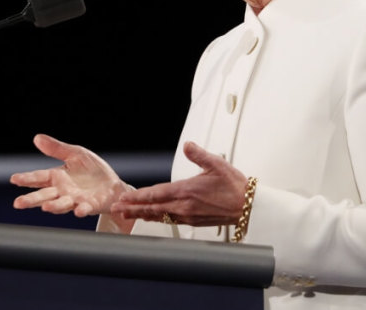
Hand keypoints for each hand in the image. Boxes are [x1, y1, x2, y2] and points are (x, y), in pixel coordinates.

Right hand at [10, 134, 132, 217]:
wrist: (113, 185)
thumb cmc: (92, 170)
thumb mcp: (75, 154)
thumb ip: (56, 149)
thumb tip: (36, 137)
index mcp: (57, 177)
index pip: (39, 177)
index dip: (26, 178)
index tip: (14, 179)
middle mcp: (63, 191)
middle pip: (44, 195)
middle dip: (31, 199)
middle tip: (18, 203)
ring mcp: (75, 200)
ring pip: (61, 204)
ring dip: (54, 206)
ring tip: (45, 207)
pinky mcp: (90, 205)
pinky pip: (84, 208)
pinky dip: (81, 210)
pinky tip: (77, 211)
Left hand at [110, 141, 246, 226]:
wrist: (248, 206)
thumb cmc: (235, 187)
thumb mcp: (217, 164)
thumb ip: (199, 154)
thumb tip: (188, 145)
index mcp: (188, 191)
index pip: (156, 194)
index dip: (138, 197)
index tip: (124, 198)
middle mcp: (185, 206)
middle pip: (153, 208)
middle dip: (133, 209)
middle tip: (117, 209)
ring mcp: (188, 215)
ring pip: (160, 216)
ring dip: (142, 215)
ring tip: (127, 215)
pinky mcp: (194, 221)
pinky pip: (170, 220)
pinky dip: (157, 219)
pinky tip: (152, 217)